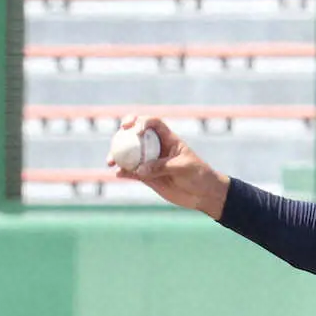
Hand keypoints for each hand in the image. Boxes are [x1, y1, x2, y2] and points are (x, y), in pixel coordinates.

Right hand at [106, 113, 230, 218]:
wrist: (204, 194)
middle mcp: (156, 148)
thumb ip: (162, 167)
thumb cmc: (199, 176)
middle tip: (118, 136)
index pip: (152, 123)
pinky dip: (124, 172)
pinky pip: (132, 172)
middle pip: (135, 135)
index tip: (136, 130)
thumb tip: (140, 169)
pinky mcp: (147, 176)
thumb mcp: (183, 168)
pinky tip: (118, 174)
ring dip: (118, 155)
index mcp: (168, 139)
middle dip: (123, 133)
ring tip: (111, 161)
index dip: (142, 121)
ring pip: (130, 154)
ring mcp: (150, 162)